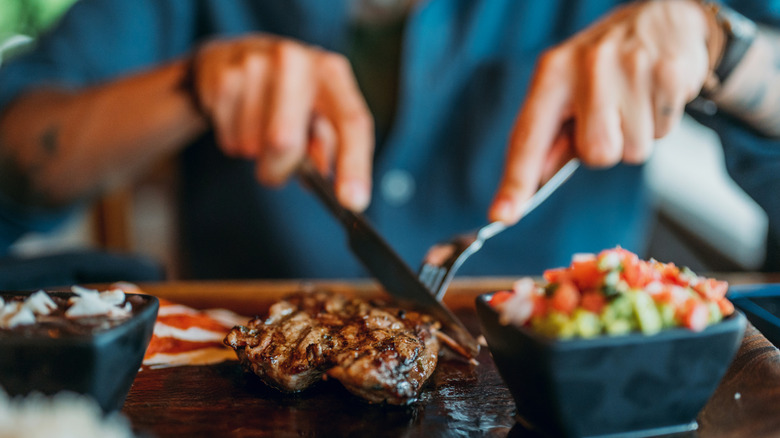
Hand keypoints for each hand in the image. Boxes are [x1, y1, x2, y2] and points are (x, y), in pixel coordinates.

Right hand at [190, 35, 373, 210]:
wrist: (238, 57)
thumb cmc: (290, 97)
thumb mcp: (318, 115)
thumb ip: (328, 148)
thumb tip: (325, 177)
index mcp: (331, 73)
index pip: (351, 122)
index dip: (354, 165)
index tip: (353, 202)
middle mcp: (296, 61)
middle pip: (284, 141)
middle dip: (278, 168)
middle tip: (276, 168)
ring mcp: (255, 63)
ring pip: (251, 144)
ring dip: (255, 152)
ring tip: (259, 127)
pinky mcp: (222, 75)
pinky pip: (228, 137)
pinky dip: (233, 141)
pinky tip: (240, 117)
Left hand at [489, 0, 718, 223]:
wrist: (662, 17)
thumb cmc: (605, 65)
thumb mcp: (568, 90)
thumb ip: (550, 139)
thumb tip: (530, 186)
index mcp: (552, 73)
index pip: (528, 137)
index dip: (516, 181)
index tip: (501, 215)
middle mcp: (587, 67)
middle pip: (596, 154)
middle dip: (606, 147)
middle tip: (610, 116)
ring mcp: (630, 67)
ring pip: (632, 151)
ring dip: (636, 136)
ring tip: (635, 102)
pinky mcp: (668, 73)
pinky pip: (662, 134)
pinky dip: (660, 123)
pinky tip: (654, 95)